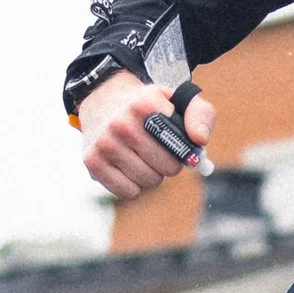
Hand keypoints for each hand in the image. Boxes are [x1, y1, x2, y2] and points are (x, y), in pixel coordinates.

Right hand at [78, 70, 216, 197]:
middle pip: (168, 168)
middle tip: (160, 150)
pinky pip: (129, 192)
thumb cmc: (150, 107)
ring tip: (143, 156)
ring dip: (152, 175)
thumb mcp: (178, 100)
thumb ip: (200, 116)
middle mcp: (122, 124)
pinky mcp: (93, 162)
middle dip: (170, 163)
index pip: (182, 148)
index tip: (179, 144)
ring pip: (149, 182)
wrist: (104, 101)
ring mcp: (105, 143)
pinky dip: (134, 185)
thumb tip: (200, 140)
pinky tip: (128, 166)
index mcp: (146, 105)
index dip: (184, 150)